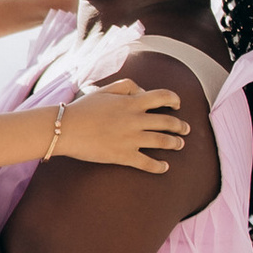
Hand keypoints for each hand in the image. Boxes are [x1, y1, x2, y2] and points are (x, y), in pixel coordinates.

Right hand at [52, 78, 190, 170]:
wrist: (66, 129)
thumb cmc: (83, 109)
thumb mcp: (105, 90)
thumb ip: (127, 86)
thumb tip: (143, 92)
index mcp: (131, 102)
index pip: (163, 96)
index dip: (174, 99)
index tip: (177, 104)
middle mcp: (136, 119)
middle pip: (168, 121)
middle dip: (180, 126)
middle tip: (186, 129)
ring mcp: (131, 139)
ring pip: (163, 141)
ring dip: (175, 143)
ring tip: (180, 144)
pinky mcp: (124, 156)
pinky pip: (148, 162)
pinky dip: (159, 166)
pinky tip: (165, 167)